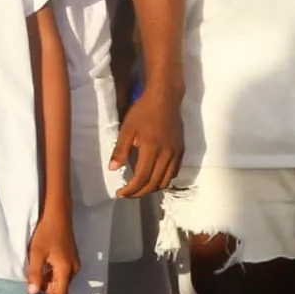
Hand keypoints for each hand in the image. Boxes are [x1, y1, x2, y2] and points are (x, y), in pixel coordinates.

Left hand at [25, 214, 76, 293]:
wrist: (58, 215)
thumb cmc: (46, 232)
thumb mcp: (36, 254)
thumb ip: (35, 274)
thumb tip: (32, 292)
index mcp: (66, 270)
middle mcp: (73, 269)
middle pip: (61, 288)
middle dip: (46, 290)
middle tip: (30, 284)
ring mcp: (73, 263)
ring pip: (60, 281)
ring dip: (47, 281)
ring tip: (33, 273)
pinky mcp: (71, 258)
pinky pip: (62, 273)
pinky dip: (51, 274)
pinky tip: (41, 265)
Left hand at [110, 80, 182, 199]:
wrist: (165, 99)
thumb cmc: (143, 112)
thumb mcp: (127, 129)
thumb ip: (120, 150)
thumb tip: (113, 168)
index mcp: (152, 150)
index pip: (141, 178)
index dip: (130, 189)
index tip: (120, 193)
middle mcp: (167, 155)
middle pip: (154, 183)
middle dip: (139, 193)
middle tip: (127, 194)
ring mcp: (176, 154)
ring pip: (166, 181)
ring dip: (152, 189)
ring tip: (139, 189)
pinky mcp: (181, 151)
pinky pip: (174, 172)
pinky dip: (163, 180)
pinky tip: (154, 179)